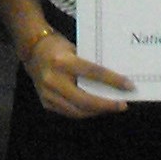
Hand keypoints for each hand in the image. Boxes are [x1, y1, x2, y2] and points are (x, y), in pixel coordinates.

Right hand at [17, 31, 131, 117]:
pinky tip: (96, 109)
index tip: (129, 86)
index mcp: (62, 62)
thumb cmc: (57, 47)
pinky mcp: (46, 103)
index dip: (113, 81)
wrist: (31, 51)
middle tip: (123, 105)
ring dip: (97, 111)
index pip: (93, 73)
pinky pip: (69, 112)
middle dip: (106, 105)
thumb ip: (89, 64)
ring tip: (112, 107)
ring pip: (77, 111)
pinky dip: (85, 112)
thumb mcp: (74, 49)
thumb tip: (113, 80)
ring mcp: (47, 94)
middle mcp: (53, 80)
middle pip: (85, 100)